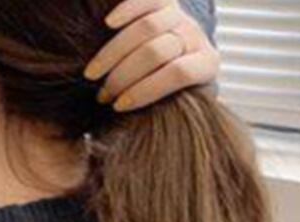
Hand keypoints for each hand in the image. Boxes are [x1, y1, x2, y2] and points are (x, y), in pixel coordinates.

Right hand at [85, 0, 218, 111]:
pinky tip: (107, 24)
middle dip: (124, 75)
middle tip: (102, 95)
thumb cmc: (170, 95)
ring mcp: (180, 17)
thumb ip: (162, 111)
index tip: (118, 107)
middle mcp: (196, 37)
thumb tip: (126, 131)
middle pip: (157, 51)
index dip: (145, 91)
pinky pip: (146, 0)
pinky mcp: (165, 2)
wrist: (179, 60)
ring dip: (113, 53)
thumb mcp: (175, 107)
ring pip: (146, 27)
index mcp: (206, 66)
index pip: (178, 74)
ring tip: (93, 74)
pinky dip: (126, 9)